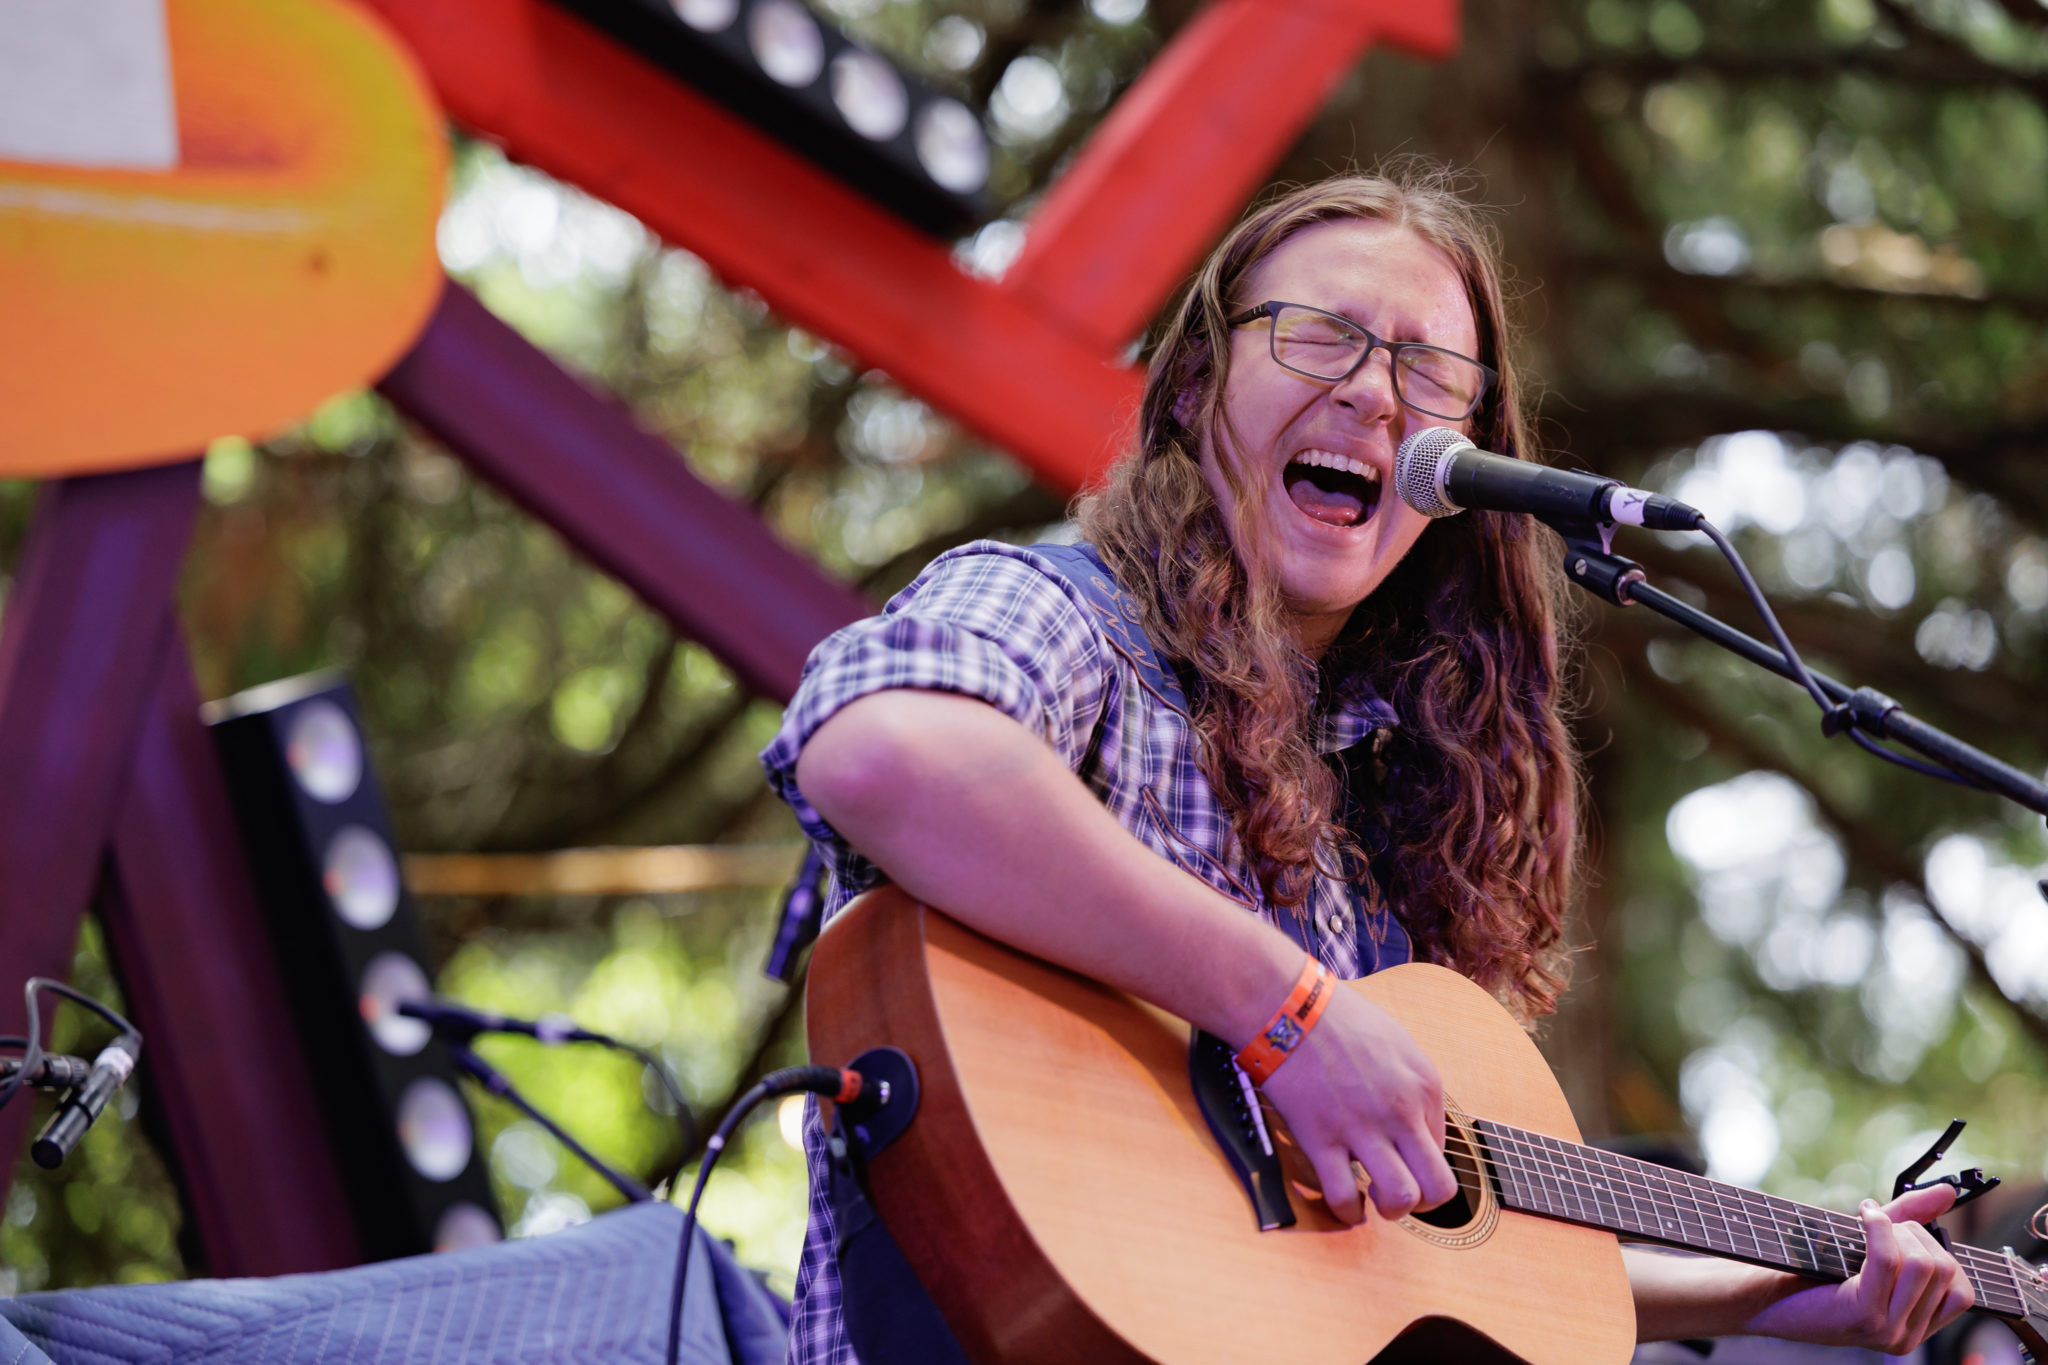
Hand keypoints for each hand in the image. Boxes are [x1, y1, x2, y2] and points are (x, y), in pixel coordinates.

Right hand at [1255, 988, 1457, 1223]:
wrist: (1288, 1007)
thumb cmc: (1339, 1019)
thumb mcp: (1397, 1043)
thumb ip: (1412, 1087)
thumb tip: (1413, 1127)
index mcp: (1424, 1086)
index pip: (1445, 1151)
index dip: (1422, 1162)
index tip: (1401, 1158)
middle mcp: (1401, 1111)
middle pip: (1440, 1187)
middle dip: (1426, 1204)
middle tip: (1402, 1195)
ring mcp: (1362, 1127)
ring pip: (1401, 1198)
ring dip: (1392, 1210)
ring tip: (1374, 1198)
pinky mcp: (1322, 1137)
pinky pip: (1343, 1195)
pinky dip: (1347, 1212)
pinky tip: (1345, 1205)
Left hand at [1744, 1184, 1973, 1352]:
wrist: (1759, 1294)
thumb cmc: (1810, 1269)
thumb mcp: (1868, 1244)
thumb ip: (1911, 1220)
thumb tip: (1947, 1192)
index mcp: (1914, 1327)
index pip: (1963, 1293)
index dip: (1939, 1252)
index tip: (1902, 1232)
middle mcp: (1907, 1338)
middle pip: (1945, 1271)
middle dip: (1915, 1234)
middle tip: (1879, 1224)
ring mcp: (1888, 1332)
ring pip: (1923, 1266)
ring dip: (1896, 1231)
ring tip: (1867, 1224)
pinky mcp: (1864, 1316)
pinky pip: (1889, 1261)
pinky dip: (1878, 1228)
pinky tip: (1861, 1215)